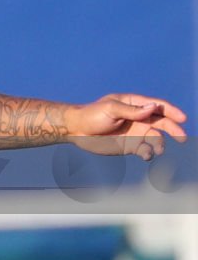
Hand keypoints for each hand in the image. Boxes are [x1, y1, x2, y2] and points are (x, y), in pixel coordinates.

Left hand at [67, 94, 186, 159]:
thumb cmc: (92, 115)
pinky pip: (145, 150)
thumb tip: (153, 107)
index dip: (171, 111)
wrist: (76, 130)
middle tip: (182, 137)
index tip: (182, 118)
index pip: (157, 106)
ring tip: (158, 149)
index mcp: (134, 104)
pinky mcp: (130, 146)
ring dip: (160, 143)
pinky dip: (149, 153)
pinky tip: (146, 155)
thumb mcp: (111, 109)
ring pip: (156, 138)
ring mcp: (135, 132)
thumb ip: (132, 110)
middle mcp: (138, 118)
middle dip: (173, 129)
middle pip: (161, 122)